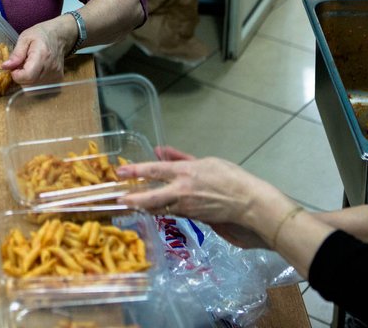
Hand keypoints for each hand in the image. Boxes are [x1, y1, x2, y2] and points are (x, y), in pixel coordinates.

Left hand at [1, 18, 71, 85]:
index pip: (27, 76)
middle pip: (29, 83)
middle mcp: (51, 68)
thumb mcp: (25, 38)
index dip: (16, 74)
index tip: (14, 67)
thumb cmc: (41, 34)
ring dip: (27, 78)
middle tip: (21, 64)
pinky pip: (40, 86)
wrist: (60, 36)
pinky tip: (36, 69)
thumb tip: (4, 67)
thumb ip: (16, 54)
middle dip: (20, 76)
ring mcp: (56, 75)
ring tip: (29, 65)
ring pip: (34, 86)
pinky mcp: (58, 79)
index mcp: (42, 56)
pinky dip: (34, 80)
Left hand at [116, 146, 282, 228]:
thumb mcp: (205, 161)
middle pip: (151, 198)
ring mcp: (186, 207)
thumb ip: (180, 157)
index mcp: (185, 172)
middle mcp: (181, 191)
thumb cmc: (230, 177)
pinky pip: (170, 212)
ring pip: (158, 208)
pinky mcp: (191, 217)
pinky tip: (151, 208)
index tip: (121, 171)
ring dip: (144, 206)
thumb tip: (160, 150)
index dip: (136, 171)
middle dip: (133, 199)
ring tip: (130, 203)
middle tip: (118, 199)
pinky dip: (159, 209)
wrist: (248, 203)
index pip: (155, 171)